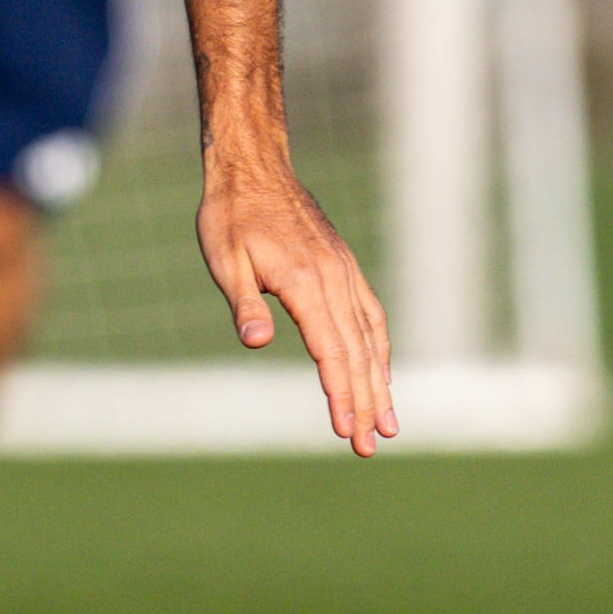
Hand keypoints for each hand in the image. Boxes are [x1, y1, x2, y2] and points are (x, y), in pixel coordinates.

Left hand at [197, 160, 396, 457]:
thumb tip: (255, 341)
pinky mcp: (344, 266)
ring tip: (388, 423)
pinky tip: (382, 373)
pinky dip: (380, 348)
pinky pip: (370, 314)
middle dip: (365, 402)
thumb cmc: (230, 215)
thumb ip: (243, 301)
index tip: (347, 430)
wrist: (253, 167)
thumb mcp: (224, 258)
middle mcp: (334, 279)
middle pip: (356, 351)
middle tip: (370, 446)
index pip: (330, 349)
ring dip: (380, 382)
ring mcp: (344, 272)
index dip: (340, 393)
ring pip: (370, 336)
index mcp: (304, 281)